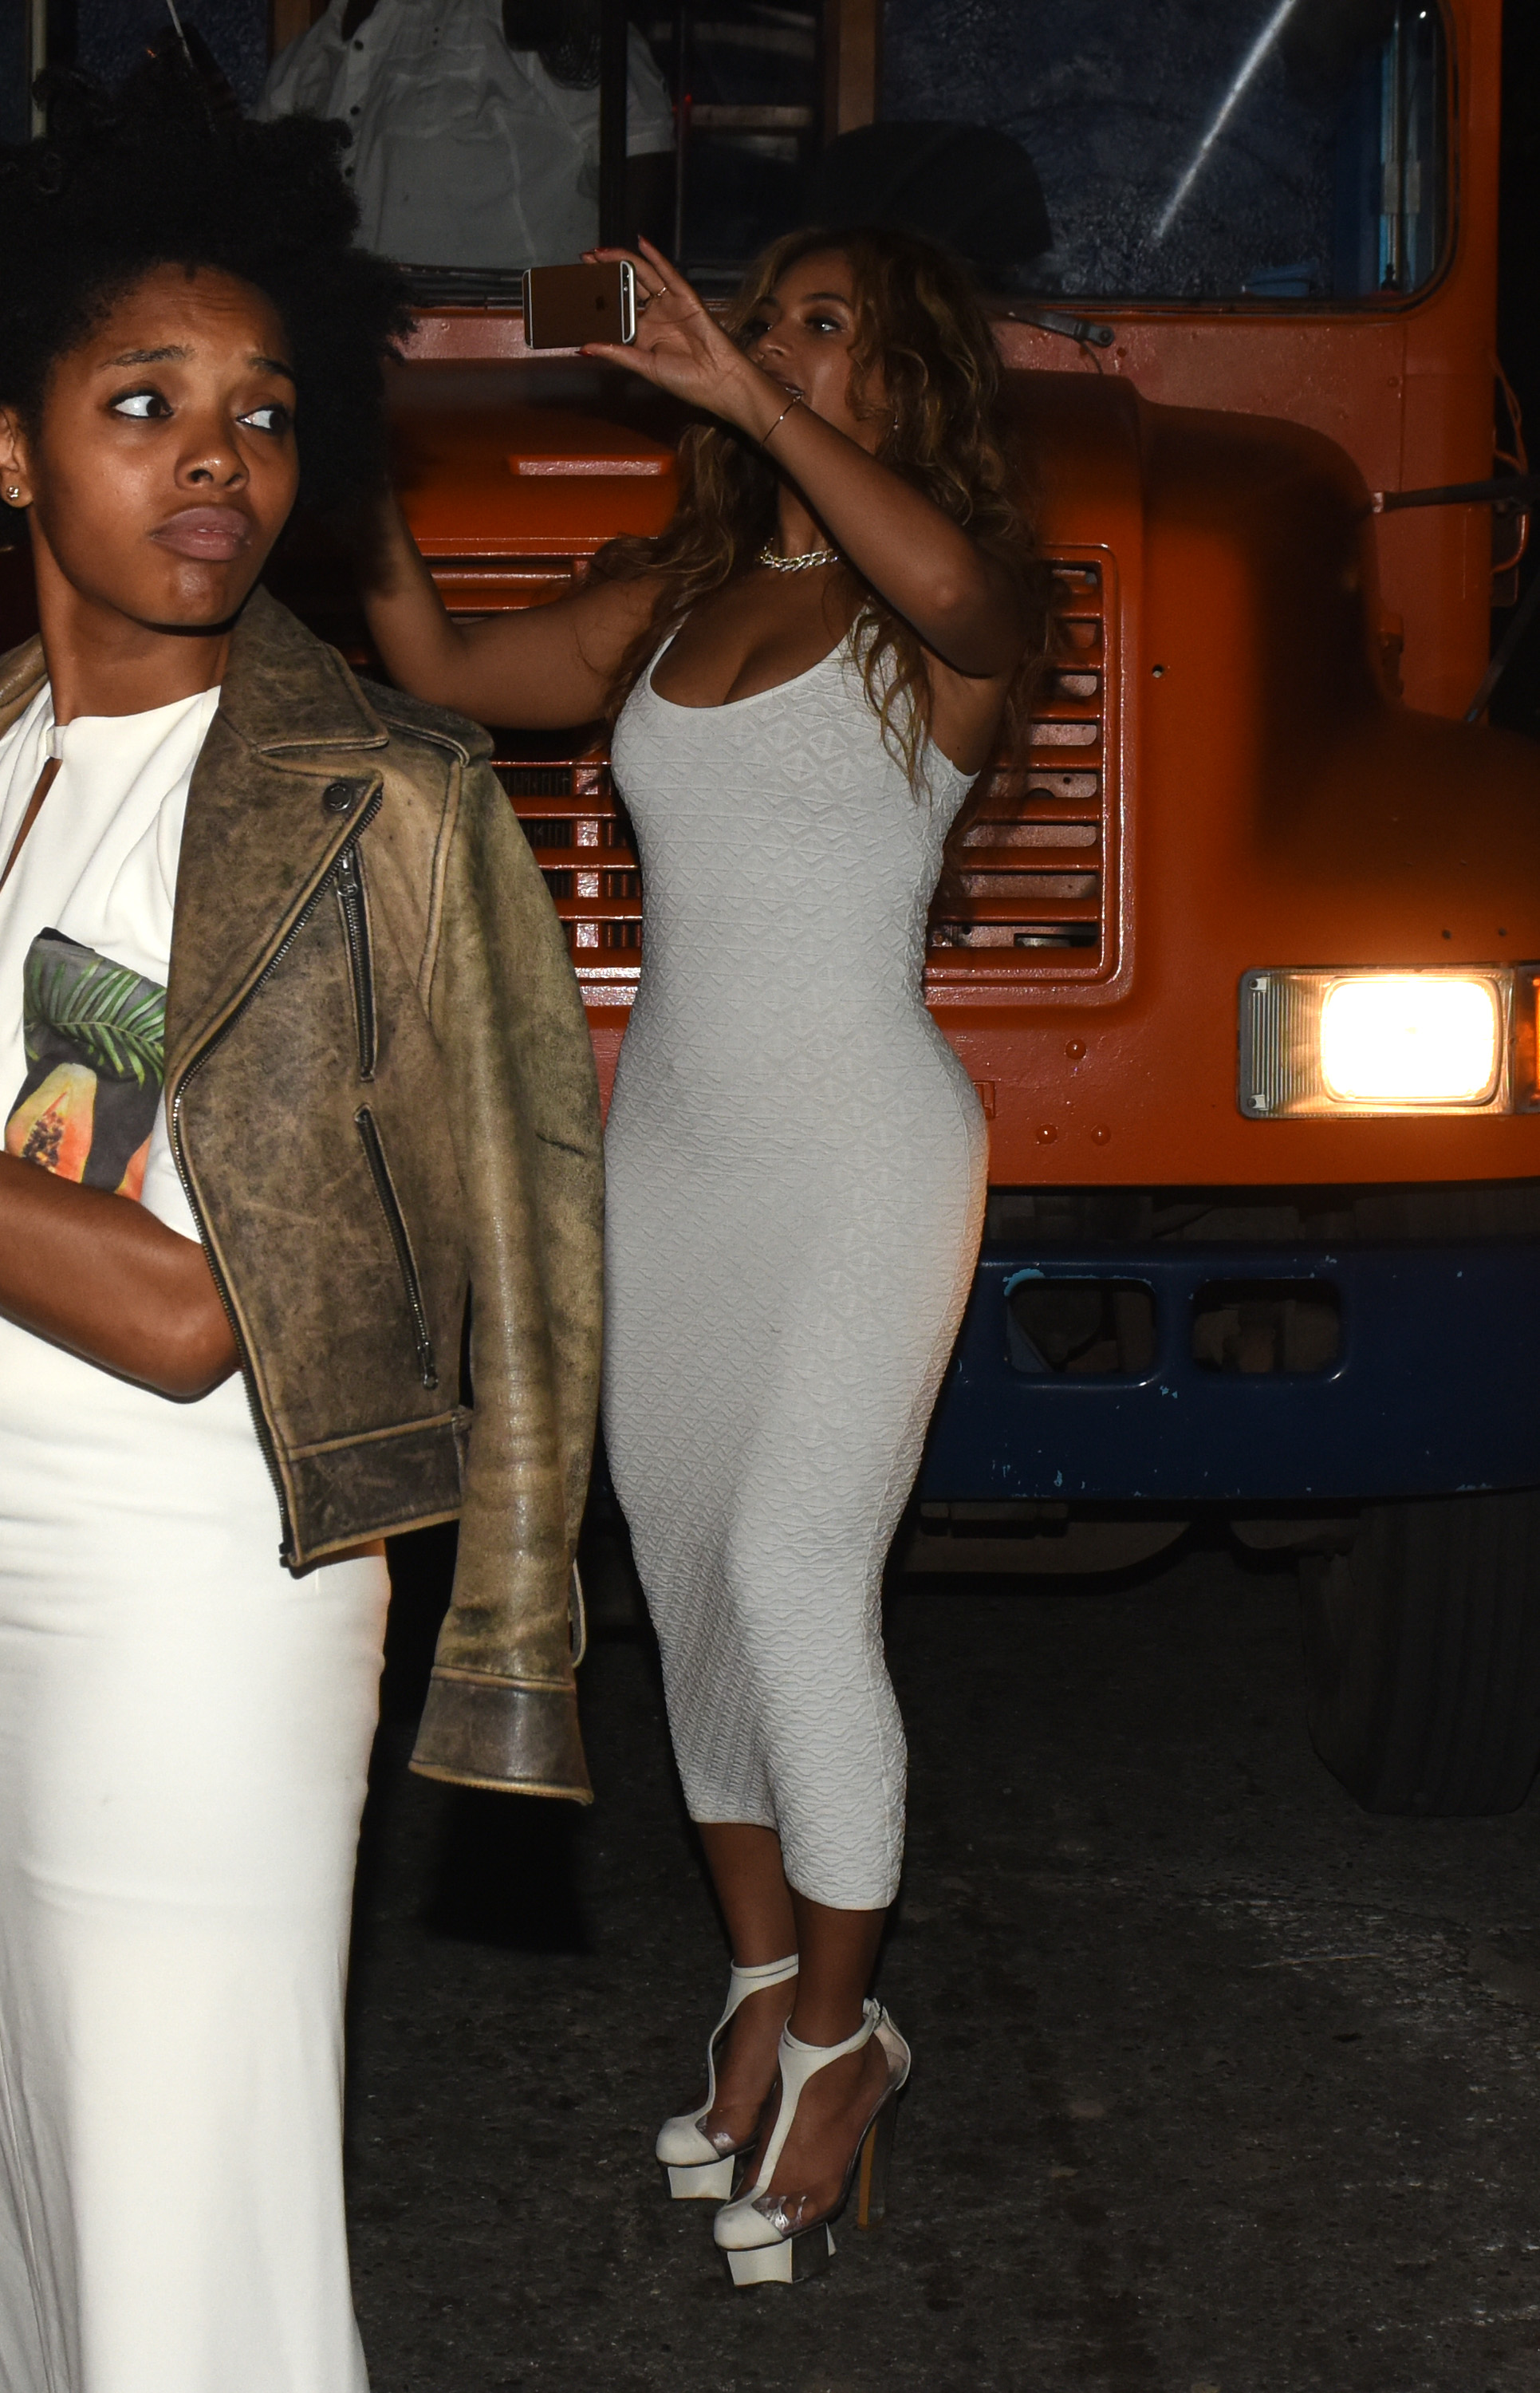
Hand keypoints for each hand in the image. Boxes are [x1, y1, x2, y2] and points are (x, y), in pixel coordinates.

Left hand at [579, 237, 785, 438]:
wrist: (718, 380)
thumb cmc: (685, 380)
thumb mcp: (643, 366)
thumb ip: (617, 353)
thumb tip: (585, 347)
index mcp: (644, 334)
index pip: (618, 308)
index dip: (600, 295)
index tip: (580, 286)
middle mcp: (656, 315)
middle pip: (627, 286)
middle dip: (606, 272)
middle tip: (585, 260)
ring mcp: (670, 304)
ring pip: (643, 276)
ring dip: (623, 261)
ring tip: (600, 252)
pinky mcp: (686, 298)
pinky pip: (668, 274)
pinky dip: (655, 257)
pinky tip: (640, 243)